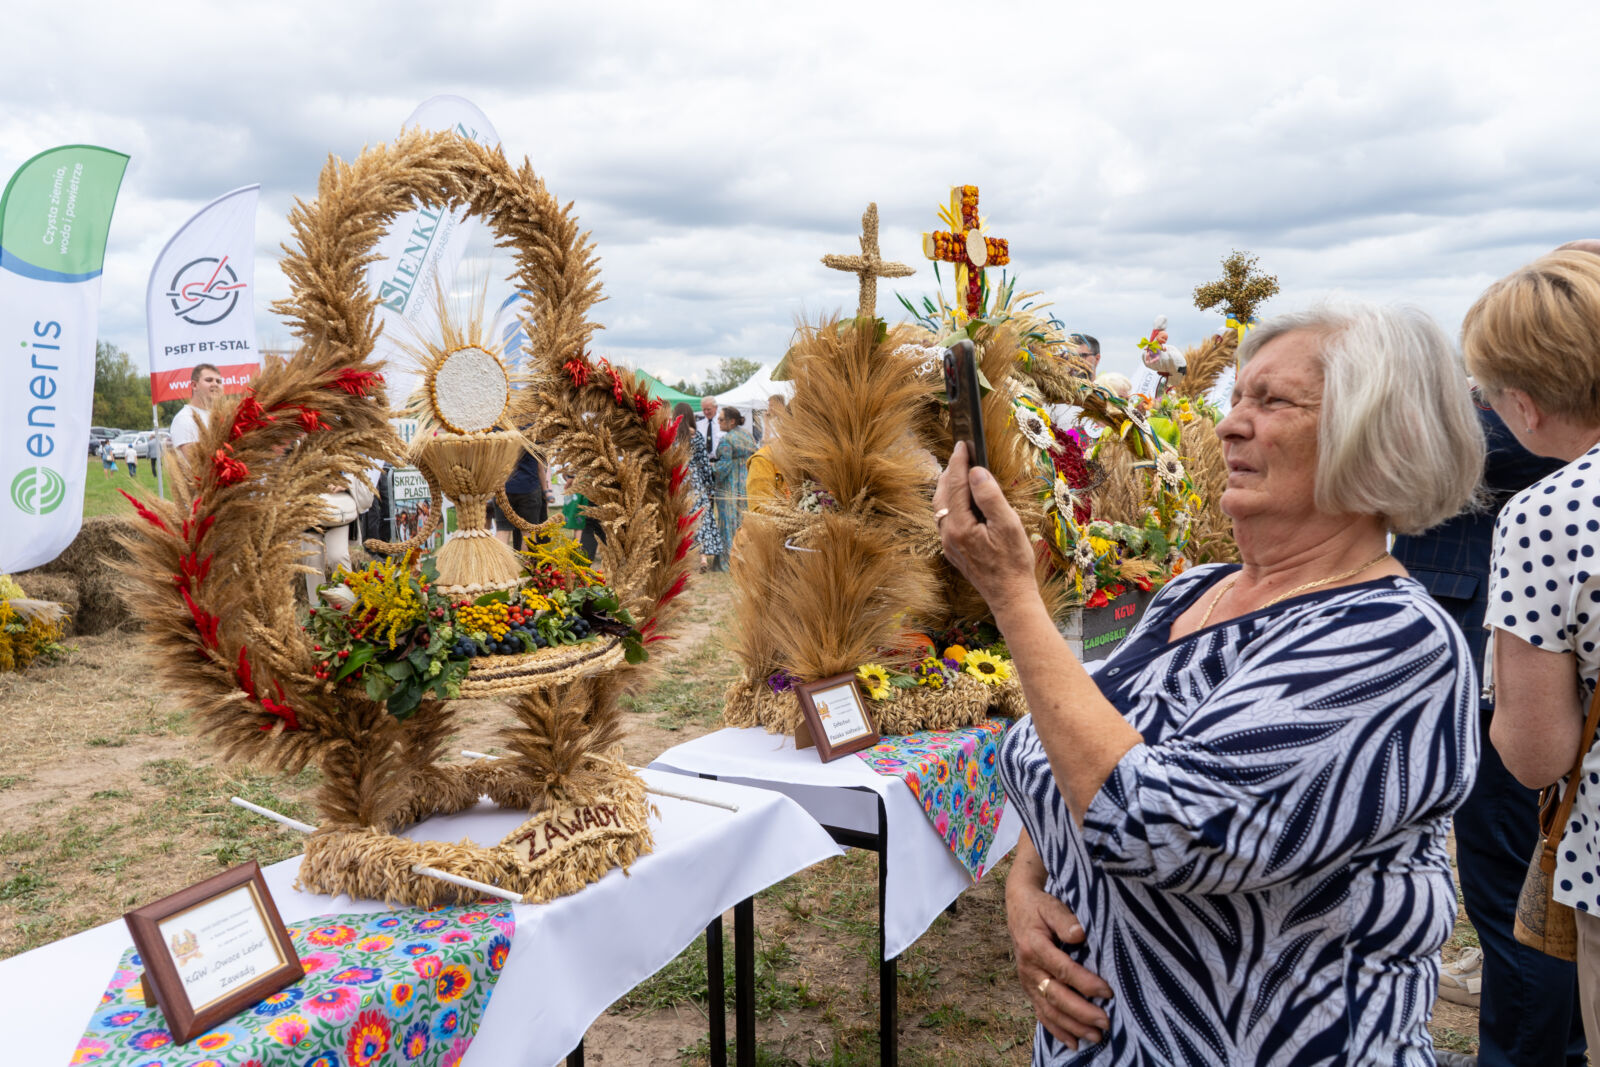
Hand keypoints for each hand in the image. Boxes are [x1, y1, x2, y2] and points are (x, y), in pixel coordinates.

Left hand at [934, 441, 1036, 610]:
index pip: (954, 485)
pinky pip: (946, 519)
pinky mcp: (954, 550)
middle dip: (949, 472)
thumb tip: (976, 473)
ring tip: (959, 471)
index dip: (958, 462)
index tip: (963, 444)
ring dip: (948, 487)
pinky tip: (962, 499)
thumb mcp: (1008, 525)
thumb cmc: (1013, 563)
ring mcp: (948, 544)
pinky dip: (951, 502)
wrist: (1010, 597)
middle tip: (961, 453)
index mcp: (959, 527)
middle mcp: (948, 535)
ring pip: (941, 508)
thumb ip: (990, 497)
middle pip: (941, 495)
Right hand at [1007, 873, 1111, 1049]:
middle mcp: (1029, 968)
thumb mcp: (1050, 905)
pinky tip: (1073, 1042)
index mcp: (1034, 946)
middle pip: (1056, 996)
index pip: (1062, 970)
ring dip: (1073, 1026)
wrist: (1018, 907)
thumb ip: (1064, 919)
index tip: (1107, 991)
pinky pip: (1042, 1014)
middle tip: (1106, 1022)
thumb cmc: (1039, 907)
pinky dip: (1057, 1030)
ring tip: (1095, 1036)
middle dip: (1082, 1012)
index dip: (1085, 983)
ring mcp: (1028, 982)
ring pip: (1049, 1010)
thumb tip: (1079, 934)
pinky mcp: (1030, 989)